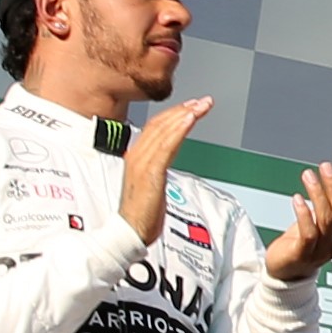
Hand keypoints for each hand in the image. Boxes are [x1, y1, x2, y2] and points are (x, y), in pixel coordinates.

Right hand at [111, 97, 208, 242]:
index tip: (190, 107)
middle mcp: (137, 155)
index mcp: (136, 157)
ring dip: (184, 115)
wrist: (129, 231)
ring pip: (164, 131)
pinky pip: (166, 145)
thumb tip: (166, 160)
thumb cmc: (140, 213)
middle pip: (160, 124)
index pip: (155, 128)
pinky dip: (179, 130)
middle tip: (202, 101)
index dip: (173, 115)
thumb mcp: (150, 184)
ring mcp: (142, 163)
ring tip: (201, 105)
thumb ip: (156, 168)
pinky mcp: (150, 172)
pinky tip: (190, 119)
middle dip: (182, 110)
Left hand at [265, 157, 331, 279]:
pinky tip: (298, 199)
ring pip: (325, 221)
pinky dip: (304, 214)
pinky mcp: (303, 254)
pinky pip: (308, 233)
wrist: (286, 267)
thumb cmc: (310, 239)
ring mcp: (322, 251)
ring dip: (317, 195)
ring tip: (309, 177)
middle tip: (326, 168)